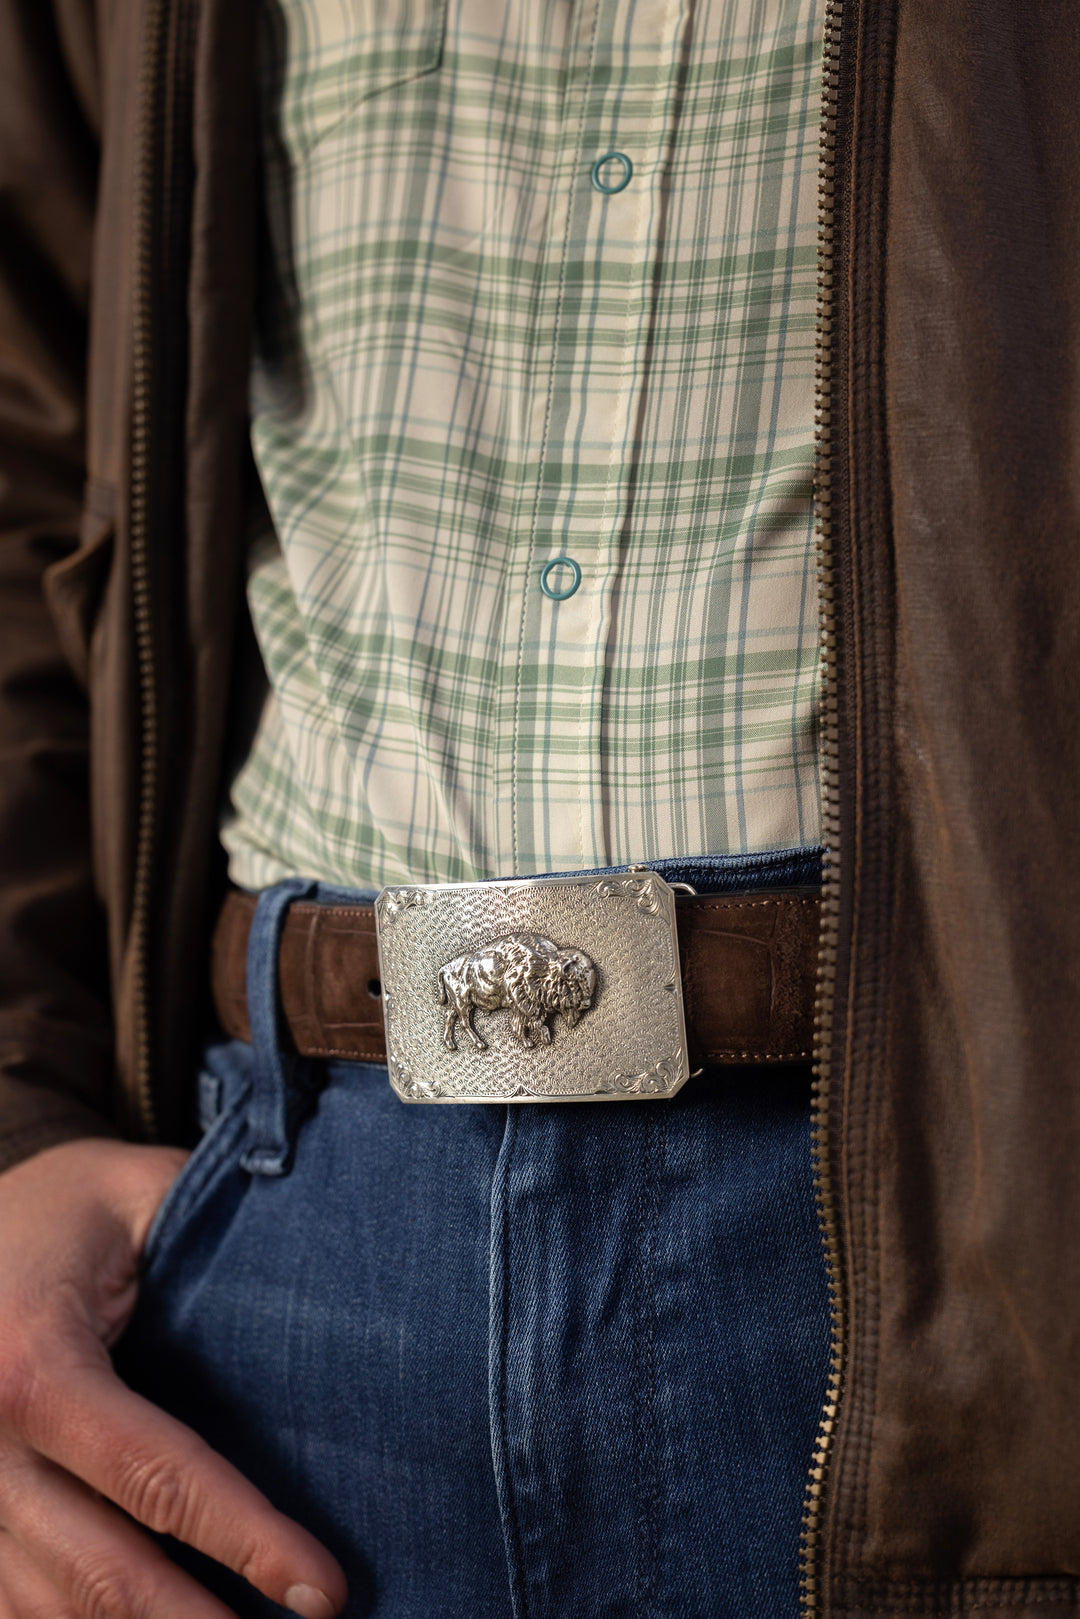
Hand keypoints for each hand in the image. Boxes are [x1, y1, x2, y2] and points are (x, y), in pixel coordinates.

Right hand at [0, 1138, 346, 1617]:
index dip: (245, 1539)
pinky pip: (10, 1603)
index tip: (321, 1588)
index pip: (154, 1476)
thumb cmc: (65, 1209)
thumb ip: (218, 1228)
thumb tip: (334, 1267)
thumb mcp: (139, 1193)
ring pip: (49, 1608)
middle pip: (100, 1573)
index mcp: (35, 1364)